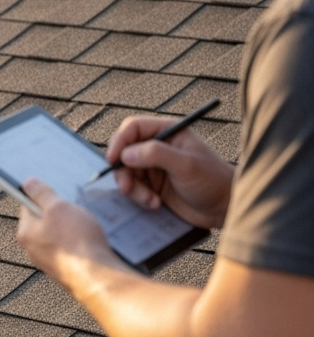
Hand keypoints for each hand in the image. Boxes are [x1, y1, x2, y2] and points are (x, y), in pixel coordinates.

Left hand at [18, 178, 126, 289]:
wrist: (96, 277)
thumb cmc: (77, 242)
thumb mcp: (59, 208)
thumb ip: (42, 194)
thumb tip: (27, 183)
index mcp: (25, 233)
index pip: (27, 206)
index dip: (42, 195)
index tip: (55, 192)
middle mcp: (32, 249)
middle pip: (43, 221)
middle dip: (59, 213)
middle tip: (74, 210)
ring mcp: (48, 261)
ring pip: (57, 236)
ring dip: (70, 228)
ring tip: (84, 227)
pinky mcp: (63, 269)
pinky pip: (68, 249)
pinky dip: (77, 243)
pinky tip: (89, 242)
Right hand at [107, 115, 233, 228]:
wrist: (223, 208)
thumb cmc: (212, 181)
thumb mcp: (185, 164)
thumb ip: (155, 154)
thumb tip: (125, 154)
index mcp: (168, 132)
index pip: (133, 128)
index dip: (119, 142)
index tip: (113, 161)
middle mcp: (158, 146)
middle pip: (124, 152)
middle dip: (123, 171)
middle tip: (127, 188)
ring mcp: (154, 166)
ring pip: (126, 172)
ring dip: (133, 189)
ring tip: (149, 200)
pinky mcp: (152, 185)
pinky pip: (133, 188)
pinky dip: (139, 197)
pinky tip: (154, 204)